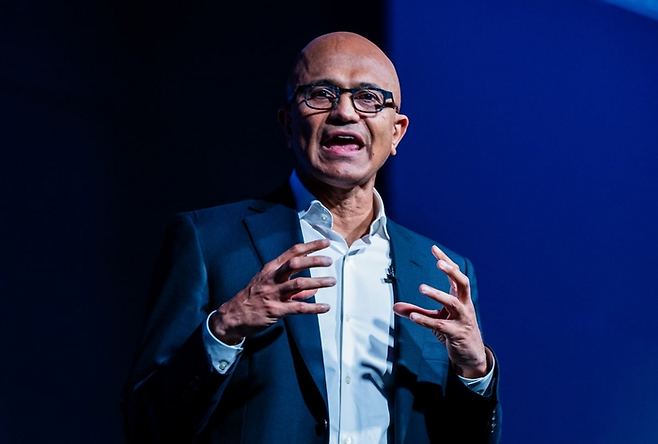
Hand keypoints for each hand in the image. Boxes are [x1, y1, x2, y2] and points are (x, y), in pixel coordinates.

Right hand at [210, 239, 335, 344]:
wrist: (232, 316)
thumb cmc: (252, 299)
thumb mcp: (269, 286)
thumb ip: (293, 288)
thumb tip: (313, 289)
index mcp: (271, 269)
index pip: (293, 252)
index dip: (310, 246)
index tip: (325, 243)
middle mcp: (272, 278)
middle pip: (295, 264)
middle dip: (314, 260)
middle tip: (329, 260)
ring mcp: (273, 294)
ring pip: (299, 284)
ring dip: (318, 282)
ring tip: (331, 281)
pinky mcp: (276, 310)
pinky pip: (298, 307)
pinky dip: (314, 307)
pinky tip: (325, 307)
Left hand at [393, 245, 489, 377]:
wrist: (471, 355)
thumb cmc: (455, 331)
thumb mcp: (437, 319)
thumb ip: (417, 310)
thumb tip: (395, 306)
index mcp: (461, 298)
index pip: (456, 275)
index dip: (446, 261)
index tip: (434, 249)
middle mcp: (464, 305)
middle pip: (463, 283)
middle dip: (452, 272)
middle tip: (439, 264)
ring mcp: (462, 319)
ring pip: (453, 303)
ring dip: (437, 294)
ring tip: (422, 288)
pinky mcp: (456, 334)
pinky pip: (440, 325)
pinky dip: (425, 320)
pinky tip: (412, 316)